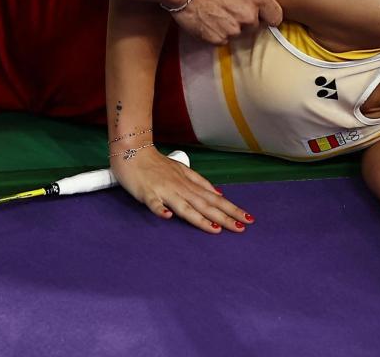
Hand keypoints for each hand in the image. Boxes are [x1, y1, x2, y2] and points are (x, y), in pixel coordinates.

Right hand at [111, 146, 250, 233]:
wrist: (132, 150)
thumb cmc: (156, 163)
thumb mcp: (182, 170)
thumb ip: (199, 182)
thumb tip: (218, 193)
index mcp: (189, 184)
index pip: (214, 199)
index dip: (230, 209)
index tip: (247, 219)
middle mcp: (180, 188)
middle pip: (205, 205)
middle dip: (224, 216)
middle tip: (241, 227)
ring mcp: (164, 190)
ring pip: (185, 206)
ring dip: (200, 218)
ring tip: (215, 228)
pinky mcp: (147, 192)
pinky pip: (154, 202)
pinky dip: (160, 210)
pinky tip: (167, 217)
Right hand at [170, 0, 295, 45]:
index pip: (276, 17)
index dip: (267, 13)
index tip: (257, 8)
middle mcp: (247, 16)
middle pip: (255, 25)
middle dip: (246, 17)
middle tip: (230, 2)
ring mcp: (232, 29)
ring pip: (238, 33)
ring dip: (231, 25)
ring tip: (217, 8)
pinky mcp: (216, 39)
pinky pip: (222, 39)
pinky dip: (217, 31)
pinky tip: (208, 17)